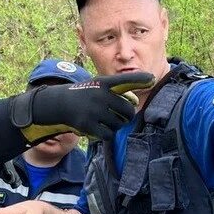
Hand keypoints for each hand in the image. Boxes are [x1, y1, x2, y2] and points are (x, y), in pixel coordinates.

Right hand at [12, 71, 154, 143]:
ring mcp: (93, 110)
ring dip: (116, 126)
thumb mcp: (100, 88)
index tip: (153, 79)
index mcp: (104, 83)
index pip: (125, 80)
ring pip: (119, 124)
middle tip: (121, 116)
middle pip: (128, 111)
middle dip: (127, 116)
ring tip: (106, 121)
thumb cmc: (87, 95)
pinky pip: (108, 134)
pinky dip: (107, 134)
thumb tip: (136, 103)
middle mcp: (99, 95)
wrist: (60, 104)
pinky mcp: (87, 125)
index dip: (139, 79)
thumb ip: (119, 92)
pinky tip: (100, 129)